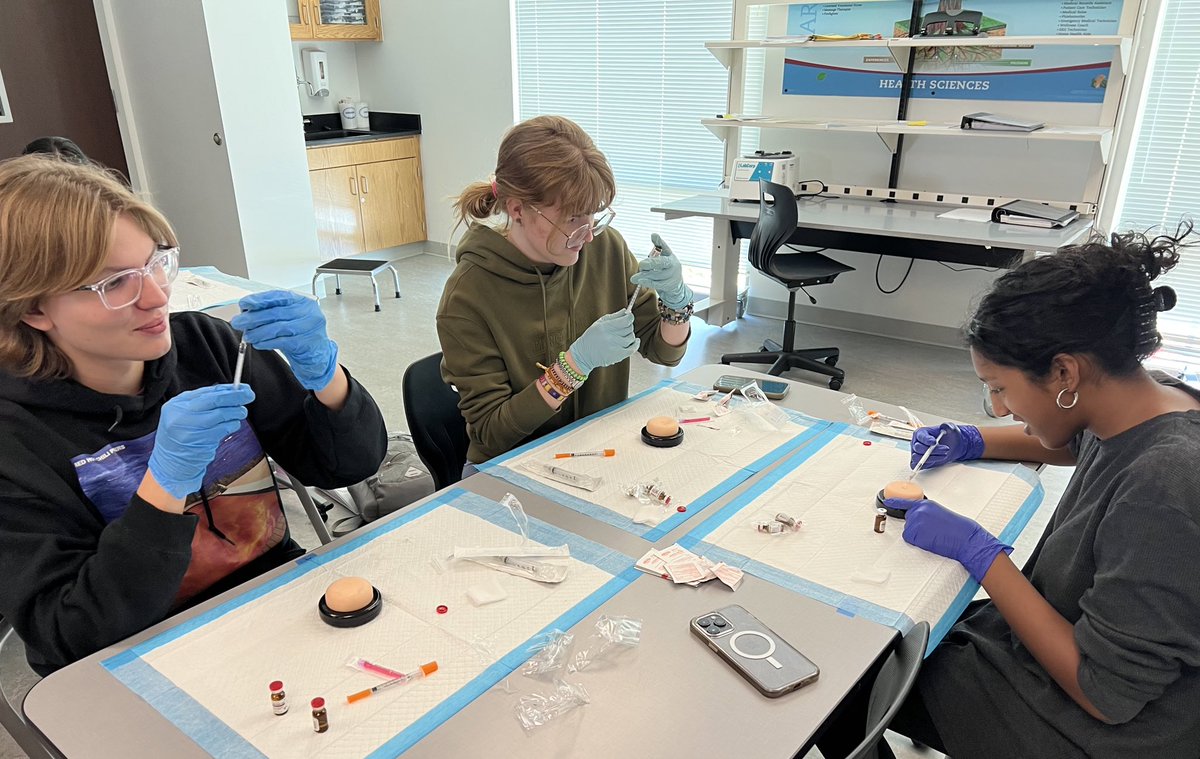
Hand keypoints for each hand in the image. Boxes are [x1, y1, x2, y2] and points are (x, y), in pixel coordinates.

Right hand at [148, 385, 255, 498]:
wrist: (170, 464)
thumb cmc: (181, 437)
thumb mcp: (185, 415)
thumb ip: (204, 403)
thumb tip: (231, 391)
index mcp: (176, 405)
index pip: (206, 392)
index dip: (227, 388)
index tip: (242, 387)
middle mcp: (180, 415)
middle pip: (214, 400)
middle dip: (235, 396)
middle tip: (249, 394)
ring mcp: (189, 429)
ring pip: (221, 414)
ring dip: (236, 412)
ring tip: (242, 412)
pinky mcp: (200, 442)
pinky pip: (222, 429)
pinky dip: (232, 425)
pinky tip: (234, 424)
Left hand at [231, 290, 337, 390]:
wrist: (317, 353)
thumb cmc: (301, 333)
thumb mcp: (289, 317)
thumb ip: (272, 312)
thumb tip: (247, 311)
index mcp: (302, 301)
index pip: (279, 296)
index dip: (260, 300)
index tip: (245, 304)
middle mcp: (308, 312)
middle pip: (275, 313)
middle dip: (253, 318)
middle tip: (239, 322)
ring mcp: (309, 327)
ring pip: (277, 328)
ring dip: (258, 332)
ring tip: (247, 336)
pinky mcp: (306, 342)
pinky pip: (282, 342)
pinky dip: (267, 343)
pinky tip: (259, 343)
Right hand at [569, 310, 638, 375]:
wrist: (584, 354)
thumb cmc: (591, 337)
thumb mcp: (599, 323)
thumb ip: (614, 316)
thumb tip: (625, 311)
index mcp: (605, 327)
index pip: (625, 320)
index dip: (630, 317)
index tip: (629, 316)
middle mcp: (610, 337)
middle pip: (629, 328)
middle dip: (628, 325)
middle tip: (624, 326)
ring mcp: (615, 347)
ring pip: (631, 338)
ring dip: (630, 335)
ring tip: (624, 335)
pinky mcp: (618, 356)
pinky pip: (632, 349)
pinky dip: (636, 344)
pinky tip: (635, 341)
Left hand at [629, 233, 693, 310]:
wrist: (675, 284)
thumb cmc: (665, 267)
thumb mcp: (664, 256)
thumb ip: (658, 246)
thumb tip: (653, 234)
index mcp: (670, 255)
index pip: (665, 247)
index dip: (660, 241)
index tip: (653, 235)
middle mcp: (673, 264)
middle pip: (661, 263)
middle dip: (650, 263)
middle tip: (641, 265)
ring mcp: (672, 275)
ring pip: (657, 275)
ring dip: (645, 275)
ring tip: (634, 278)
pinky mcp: (668, 285)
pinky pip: (656, 284)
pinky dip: (647, 282)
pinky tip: (639, 281)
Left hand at [886, 497, 1011, 582]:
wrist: (964, 537)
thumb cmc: (957, 528)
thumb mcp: (939, 513)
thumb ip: (926, 513)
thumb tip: (918, 519)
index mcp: (925, 504)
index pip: (905, 502)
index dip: (894, 502)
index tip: (886, 501)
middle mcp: (918, 511)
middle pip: (907, 521)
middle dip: (917, 528)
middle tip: (933, 532)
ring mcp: (915, 522)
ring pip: (909, 532)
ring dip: (919, 536)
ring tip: (934, 536)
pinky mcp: (914, 533)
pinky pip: (910, 540)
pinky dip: (918, 543)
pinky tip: (931, 540)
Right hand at [910, 422, 984, 469]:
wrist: (952, 445)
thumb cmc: (948, 436)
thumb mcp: (950, 428)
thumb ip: (947, 426)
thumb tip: (945, 426)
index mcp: (920, 433)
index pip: (920, 437)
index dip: (926, 440)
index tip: (934, 442)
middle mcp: (916, 443)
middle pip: (918, 448)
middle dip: (932, 450)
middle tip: (945, 449)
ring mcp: (917, 453)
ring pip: (918, 458)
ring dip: (932, 458)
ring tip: (943, 455)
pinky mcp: (920, 462)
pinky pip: (917, 465)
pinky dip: (926, 464)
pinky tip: (936, 460)